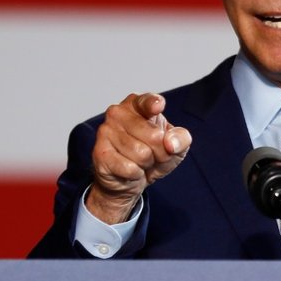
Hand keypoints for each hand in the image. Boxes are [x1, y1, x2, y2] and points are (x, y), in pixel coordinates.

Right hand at [86, 93, 191, 223]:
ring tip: (139, 162)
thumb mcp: (175, 146)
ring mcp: (106, 131)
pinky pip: (129, 168)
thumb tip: (170, 143)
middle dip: (160, 152)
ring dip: (146, 164)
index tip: (158, 106)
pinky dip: (135, 174)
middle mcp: (118, 112)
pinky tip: (129, 170)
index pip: (147, 101)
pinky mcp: (100, 152)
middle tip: (152, 154)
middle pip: (154, 136)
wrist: (129, 179)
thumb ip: (181, 139)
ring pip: (142, 154)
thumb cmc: (152, 155)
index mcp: (137, 104)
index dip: (154, 104)